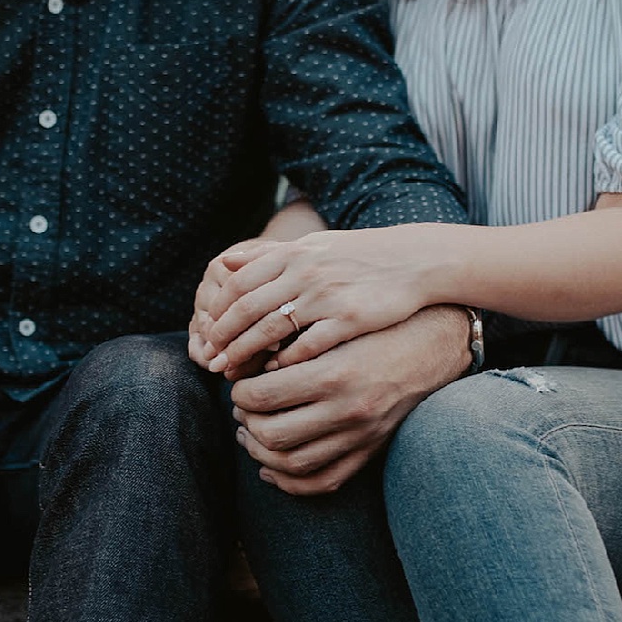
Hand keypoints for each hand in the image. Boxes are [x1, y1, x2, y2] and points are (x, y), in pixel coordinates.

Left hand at [201, 226, 442, 374]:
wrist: (414, 261)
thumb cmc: (359, 257)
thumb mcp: (313, 246)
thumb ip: (270, 256)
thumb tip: (226, 262)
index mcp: (294, 254)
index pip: (239, 283)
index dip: (218, 310)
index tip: (207, 333)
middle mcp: (305, 271)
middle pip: (248, 307)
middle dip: (224, 337)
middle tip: (211, 360)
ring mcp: (327, 295)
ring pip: (272, 328)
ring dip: (247, 353)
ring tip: (234, 372)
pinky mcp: (350, 318)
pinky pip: (309, 344)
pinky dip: (288, 361)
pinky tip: (276, 374)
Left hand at [230, 304, 470, 495]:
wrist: (433, 345)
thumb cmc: (377, 327)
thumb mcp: (335, 327)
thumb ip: (292, 346)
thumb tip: (246, 367)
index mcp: (334, 374)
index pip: (263, 396)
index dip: (241, 392)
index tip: (240, 383)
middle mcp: (347, 410)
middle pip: (272, 435)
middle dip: (247, 422)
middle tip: (242, 407)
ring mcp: (360, 437)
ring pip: (292, 464)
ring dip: (260, 452)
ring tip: (250, 433)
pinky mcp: (369, 451)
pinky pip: (322, 482)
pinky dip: (289, 482)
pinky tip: (270, 468)